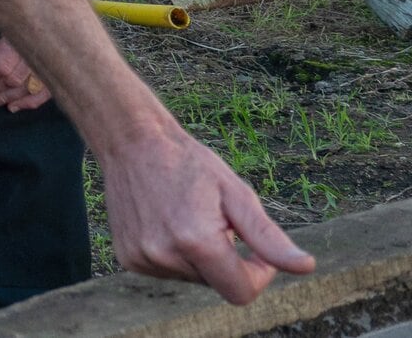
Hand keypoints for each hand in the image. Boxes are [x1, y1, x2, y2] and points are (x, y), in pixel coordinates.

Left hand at [0, 1, 52, 111]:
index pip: (1, 66)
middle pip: (13, 81)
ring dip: (4, 99)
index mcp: (21, 34)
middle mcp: (38, 49)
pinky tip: (14, 107)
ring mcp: (50, 58)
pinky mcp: (55, 61)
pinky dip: (31, 101)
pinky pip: (47, 90)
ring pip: (27, 89)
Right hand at [98, 123, 313, 302]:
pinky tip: (164, 222)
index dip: (257, 274)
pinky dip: (174, 253)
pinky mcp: (128, 257)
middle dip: (224, 259)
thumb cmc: (188, 164)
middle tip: (212, 219)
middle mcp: (165, 256)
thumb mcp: (236, 193)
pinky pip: (167, 270)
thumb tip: (306, 267)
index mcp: (197, 243)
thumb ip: (269, 237)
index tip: (253, 249)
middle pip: (216, 283)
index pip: (242, 292)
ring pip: (192, 277)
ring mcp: (142, 259)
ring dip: (198, 257)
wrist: (131, 142)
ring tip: (184, 216)